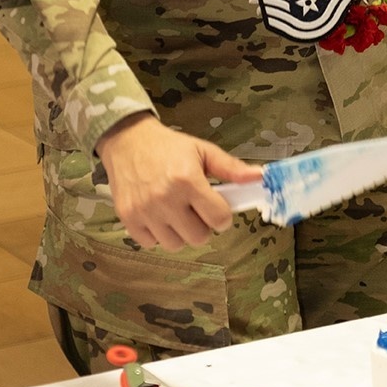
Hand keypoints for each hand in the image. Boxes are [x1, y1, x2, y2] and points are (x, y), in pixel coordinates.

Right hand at [97, 115, 262, 251]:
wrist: (127, 141)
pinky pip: (151, 244)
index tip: (217, 206)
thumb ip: (231, 168)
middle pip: (199, 237)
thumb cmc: (169, 147)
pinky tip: (158, 215)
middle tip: (195, 209)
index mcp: (187, 180)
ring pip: (176, 245)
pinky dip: (158, 234)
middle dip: (202, 225)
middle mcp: (165, 198)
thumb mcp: (203, 150)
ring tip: (176, 212)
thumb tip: (259, 177)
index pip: (219, 219)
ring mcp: (144, 211)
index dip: (222, 215)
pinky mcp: (127, 219)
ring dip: (180, 232)